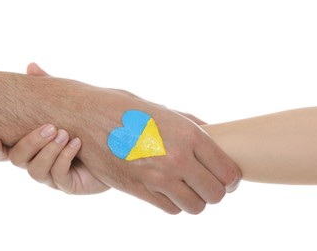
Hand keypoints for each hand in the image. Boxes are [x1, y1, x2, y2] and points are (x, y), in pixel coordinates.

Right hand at [0, 63, 108, 193]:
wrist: (116, 146)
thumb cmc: (87, 123)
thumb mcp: (67, 103)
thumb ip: (47, 88)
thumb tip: (31, 66)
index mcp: (31, 145)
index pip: (4, 150)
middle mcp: (37, 162)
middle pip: (17, 159)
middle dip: (31, 142)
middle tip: (51, 127)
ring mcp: (51, 176)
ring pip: (36, 170)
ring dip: (48, 151)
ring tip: (65, 134)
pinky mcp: (68, 185)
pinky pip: (59, 176)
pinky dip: (65, 157)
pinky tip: (77, 143)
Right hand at [0, 63, 240, 213]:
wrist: (84, 116)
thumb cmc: (123, 107)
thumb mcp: (161, 108)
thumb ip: (190, 124)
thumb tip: (214, 133)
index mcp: (187, 134)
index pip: (227, 171)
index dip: (232, 178)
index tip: (228, 176)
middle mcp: (175, 158)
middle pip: (216, 193)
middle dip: (217, 190)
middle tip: (210, 182)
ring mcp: (156, 178)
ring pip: (195, 206)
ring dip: (196, 199)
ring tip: (189, 187)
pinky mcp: (137, 190)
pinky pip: (170, 209)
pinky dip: (174, 203)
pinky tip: (169, 189)